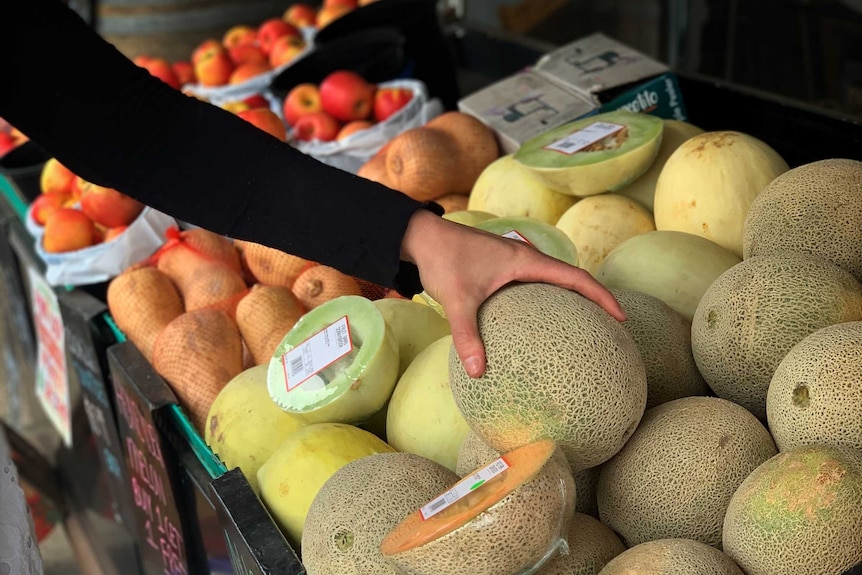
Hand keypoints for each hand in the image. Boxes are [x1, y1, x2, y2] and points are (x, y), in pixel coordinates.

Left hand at [400, 209, 625, 378]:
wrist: (422, 237)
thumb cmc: (443, 261)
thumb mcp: (457, 300)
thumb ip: (467, 335)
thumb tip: (477, 373)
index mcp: (526, 261)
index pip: (576, 278)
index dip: (602, 296)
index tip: (621, 317)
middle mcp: (526, 259)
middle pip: (571, 279)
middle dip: (594, 300)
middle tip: (610, 328)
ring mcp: (515, 263)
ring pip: (553, 282)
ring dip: (571, 300)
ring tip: (583, 328)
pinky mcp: (503, 268)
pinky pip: (535, 285)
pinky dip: (547, 302)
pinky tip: (540, 325)